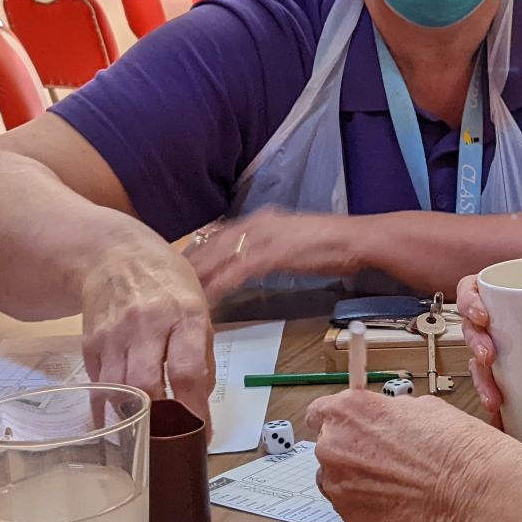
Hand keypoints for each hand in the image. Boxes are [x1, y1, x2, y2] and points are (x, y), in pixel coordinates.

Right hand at [80, 241, 214, 418]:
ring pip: (118, 390)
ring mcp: (114, 334)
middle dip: (159, 420)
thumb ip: (201, 357)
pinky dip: (111, 406)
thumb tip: (198, 408)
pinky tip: (122, 417)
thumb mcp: (199, 310)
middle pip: (145, 385)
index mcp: (185, 315)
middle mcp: (147, 324)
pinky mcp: (90, 343)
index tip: (201, 435)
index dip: (193, 409)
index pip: (187, 371)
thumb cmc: (167, 285)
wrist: (116, 255)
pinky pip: (98, 386)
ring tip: (149, 432)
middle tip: (171, 439)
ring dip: (134, 417)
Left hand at [181, 207, 355, 303]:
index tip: (177, 269)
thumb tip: (249, 264)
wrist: (356, 240)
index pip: (217, 236)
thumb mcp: (290, 243)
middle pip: (210, 245)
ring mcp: (263, 237)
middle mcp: (256, 223)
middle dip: (188, 266)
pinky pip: (236, 272)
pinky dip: (219, 286)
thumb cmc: (331, 245)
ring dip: (197, 278)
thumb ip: (267, 250)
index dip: (196, 254)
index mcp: (260, 220)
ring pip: (219, 258)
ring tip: (177, 297)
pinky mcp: (272, 254)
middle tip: (165, 286)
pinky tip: (206, 301)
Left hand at [307, 389, 521, 521]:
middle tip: (385, 458)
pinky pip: (349, 506)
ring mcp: (338, 485)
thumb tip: (385, 420)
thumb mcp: (422, 408)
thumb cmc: (456, 447)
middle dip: (352, 450)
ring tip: (393, 481)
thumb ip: (389, 413)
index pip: (319, 413)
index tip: (348, 427)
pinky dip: (367, 504)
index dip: (338, 420)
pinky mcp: (350, 517)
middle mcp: (334, 446)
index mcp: (349, 411)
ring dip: (356, 479)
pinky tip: (397, 500)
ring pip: (336, 479)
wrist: (473, 491)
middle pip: (329, 447)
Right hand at [457, 269, 521, 431]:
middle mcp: (503, 319)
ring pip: (480, 363)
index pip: (473, 287)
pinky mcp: (515, 371)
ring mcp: (506, 346)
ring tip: (495, 399)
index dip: (470, 301)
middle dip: (476, 345)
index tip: (484, 316)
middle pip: (472, 329)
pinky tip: (501, 418)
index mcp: (513, 291)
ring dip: (482, 381)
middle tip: (490, 357)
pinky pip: (496, 386)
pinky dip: (496, 403)